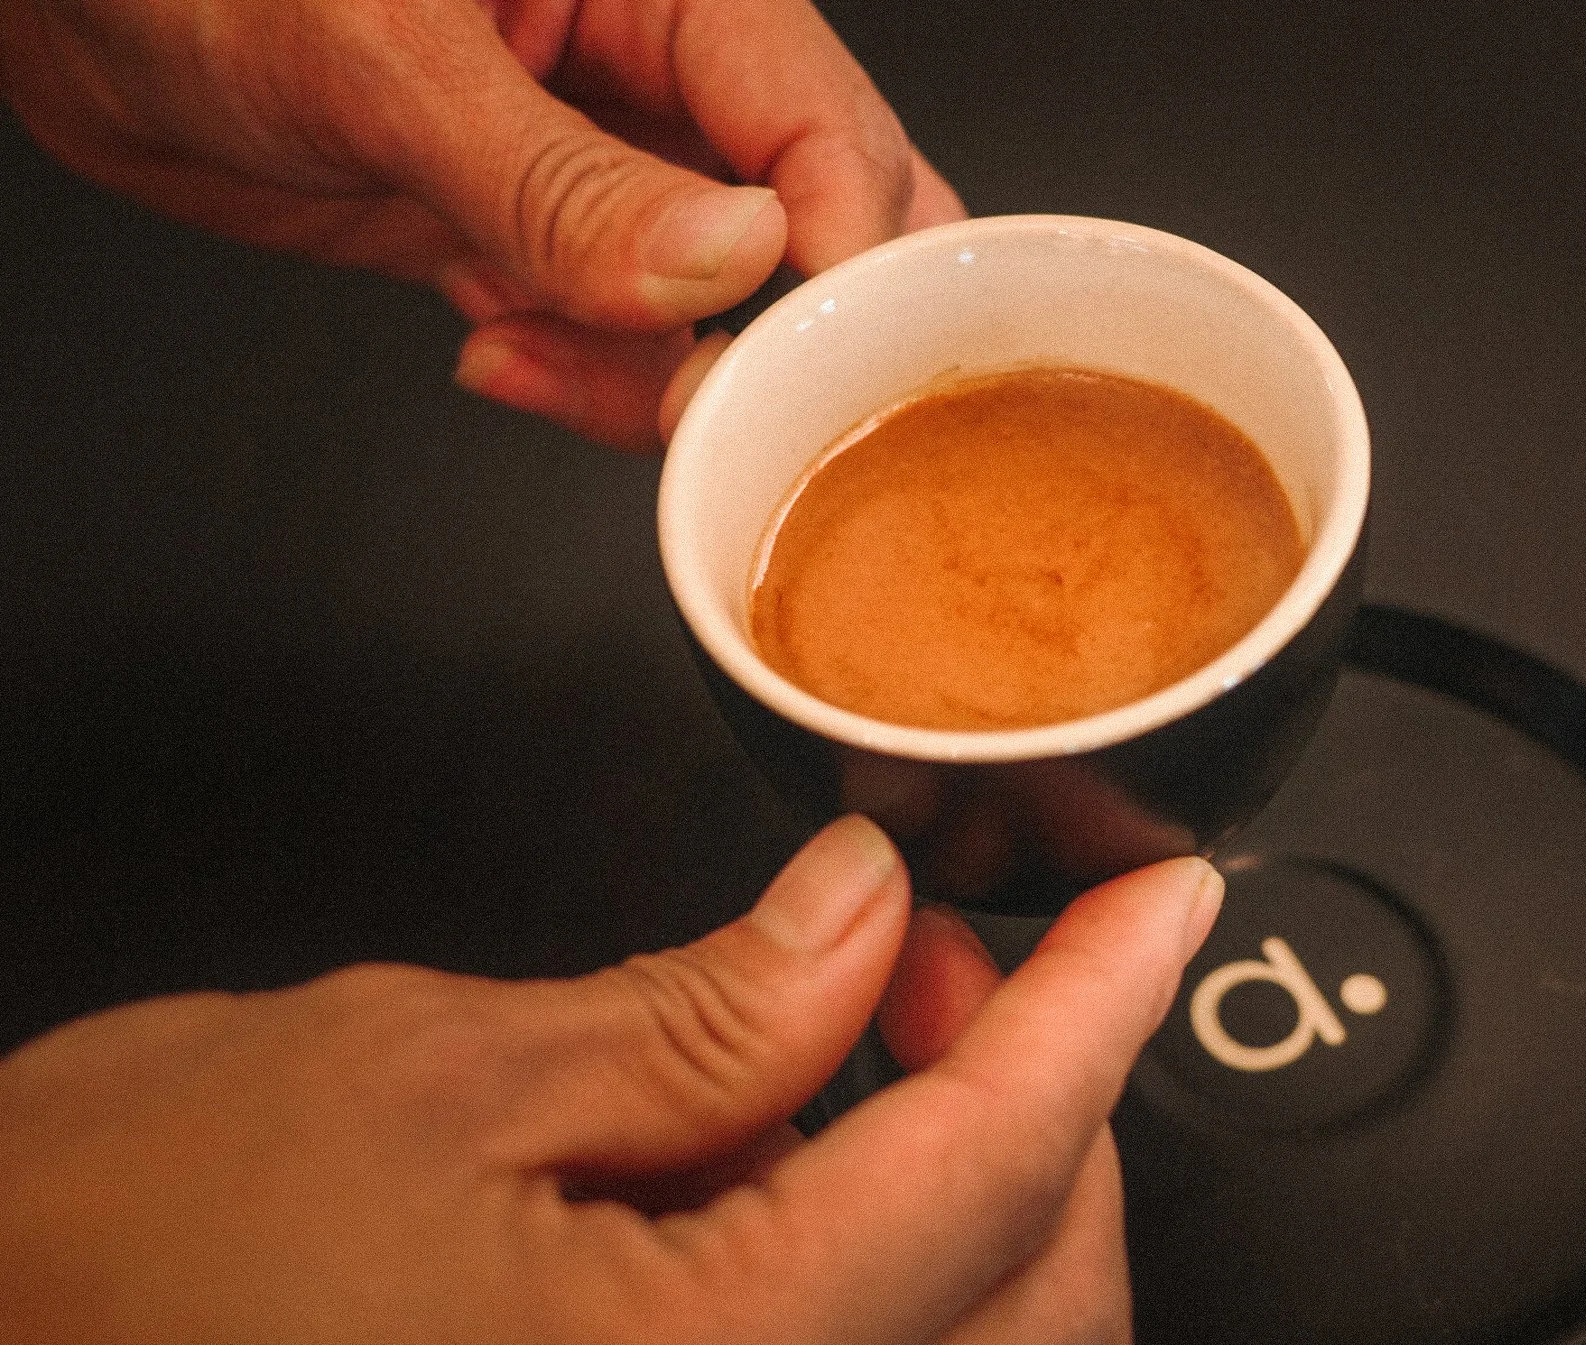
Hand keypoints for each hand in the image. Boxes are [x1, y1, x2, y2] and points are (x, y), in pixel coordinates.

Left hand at [0, 0, 965, 450]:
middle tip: (744, 408)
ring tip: (547, 361)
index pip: (819, 123)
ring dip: (660, 373)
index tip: (831, 359)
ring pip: (717, 306)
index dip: (845, 247)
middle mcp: (652, 76)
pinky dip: (580, 382)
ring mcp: (600, 168)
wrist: (81, 21)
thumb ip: (563, 178)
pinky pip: (615, 341)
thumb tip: (724, 259)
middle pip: (811, 216)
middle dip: (792, 326)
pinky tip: (503, 355)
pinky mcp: (537, 243)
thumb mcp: (391, 62)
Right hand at [0, 816, 1221, 1344]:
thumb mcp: (425, 1075)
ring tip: (858, 1032)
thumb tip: (859, 922)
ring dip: (964, 1191)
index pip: (992, 1173)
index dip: (1100, 1010)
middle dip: (1040, 1108)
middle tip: (955, 957)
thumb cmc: (98, 1273)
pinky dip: (872, 1267)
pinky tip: (782, 1156)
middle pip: (1035, 1307)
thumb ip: (698, 1013)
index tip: (1162, 907)